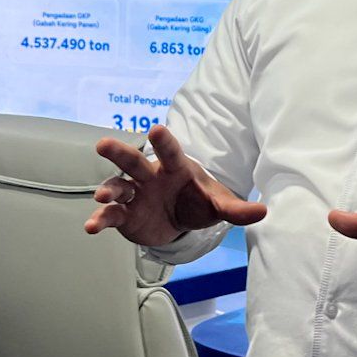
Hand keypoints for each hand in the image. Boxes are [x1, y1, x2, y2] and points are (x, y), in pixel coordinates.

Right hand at [84, 124, 266, 245]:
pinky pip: (111, 215)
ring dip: (107, 190)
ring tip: (102, 198)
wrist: (180, 220)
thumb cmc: (199, 201)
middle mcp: (151, 176)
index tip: (155, 129)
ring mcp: (135, 194)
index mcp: (176, 168)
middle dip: (119, 153)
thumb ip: (237, 209)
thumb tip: (264, 211)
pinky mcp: (124, 214)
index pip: (170, 151)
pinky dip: (100, 219)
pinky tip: (92, 227)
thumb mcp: (219, 205)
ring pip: (116, 186)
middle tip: (102, 144)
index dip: (163, 141)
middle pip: (133, 161)